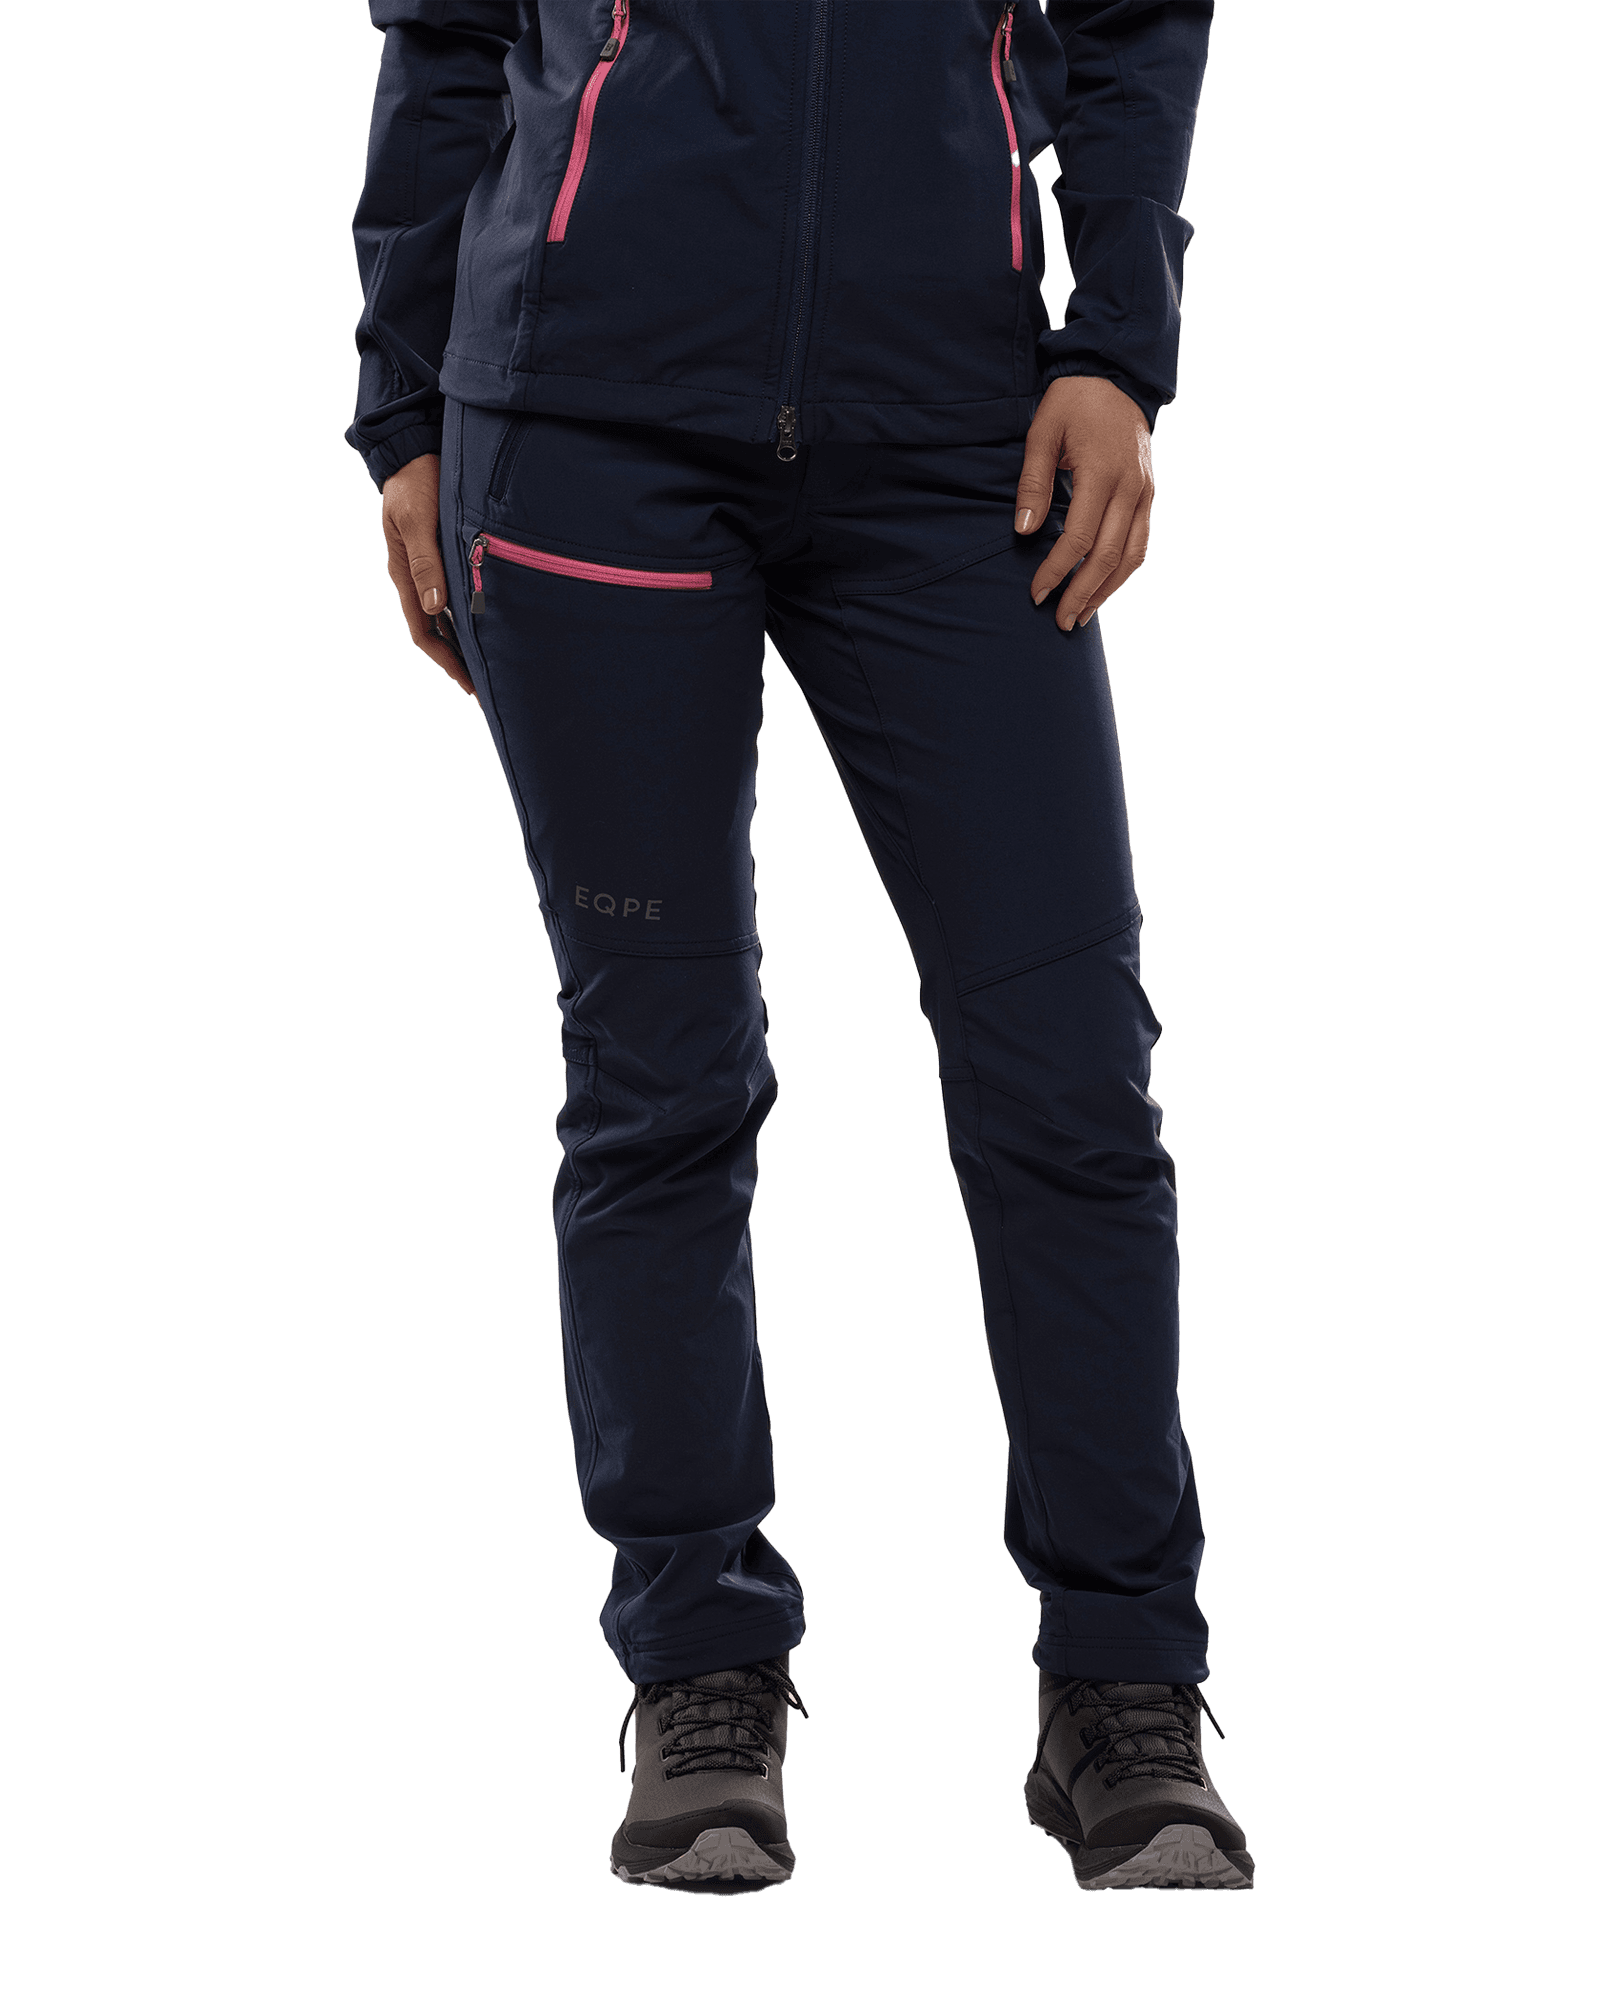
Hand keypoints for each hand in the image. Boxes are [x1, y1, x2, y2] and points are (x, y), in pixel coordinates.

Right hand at [380, 453, 477, 698]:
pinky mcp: (443, 555)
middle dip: (459, 660)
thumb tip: (435, 607)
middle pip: (437, 632)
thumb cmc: (416, 482)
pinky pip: (457, 595)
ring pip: (448, 616)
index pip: (424, 632)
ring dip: (467, 641)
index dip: (446, 661)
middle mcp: (417, 577)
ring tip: (494, 664)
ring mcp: (430, 567)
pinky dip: (472, 615)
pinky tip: (492, 624)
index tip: (470, 685)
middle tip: (489, 687)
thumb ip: (426, 562)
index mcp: (406, 575)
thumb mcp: (418, 521)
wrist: (413, 449)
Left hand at [1012, 376, 1155, 629]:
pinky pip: (1140, 543)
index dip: (1057, 570)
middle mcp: (1130, 487)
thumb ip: (1033, 484)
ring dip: (1106, 591)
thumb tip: (1025, 532)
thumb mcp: (1043, 433)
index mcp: (1101, 472)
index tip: (1036, 593)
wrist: (1116, 376)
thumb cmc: (1072, 403)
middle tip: (1059, 621)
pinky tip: (1102, 590)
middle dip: (1082, 593)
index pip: (1078, 537)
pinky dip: (1122, 572)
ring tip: (1081, 616)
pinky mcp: (1148, 496)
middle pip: (1108, 556)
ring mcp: (1144, 493)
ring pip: (1131, 556)